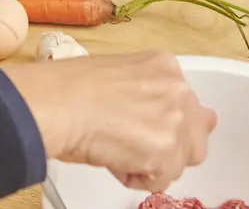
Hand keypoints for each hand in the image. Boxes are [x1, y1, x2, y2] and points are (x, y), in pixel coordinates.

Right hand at [2, 51, 216, 192]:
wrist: (54, 103)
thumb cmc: (67, 87)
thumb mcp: (115, 73)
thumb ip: (147, 90)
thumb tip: (175, 115)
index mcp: (164, 66)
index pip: (187, 104)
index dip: (164, 122)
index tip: (144, 127)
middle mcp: (178, 91)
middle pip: (194, 137)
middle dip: (166, 147)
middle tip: (131, 144)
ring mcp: (176, 122)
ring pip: (178, 162)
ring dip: (148, 163)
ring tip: (114, 148)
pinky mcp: (166, 153)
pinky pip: (159, 180)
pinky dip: (135, 177)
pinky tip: (112, 158)